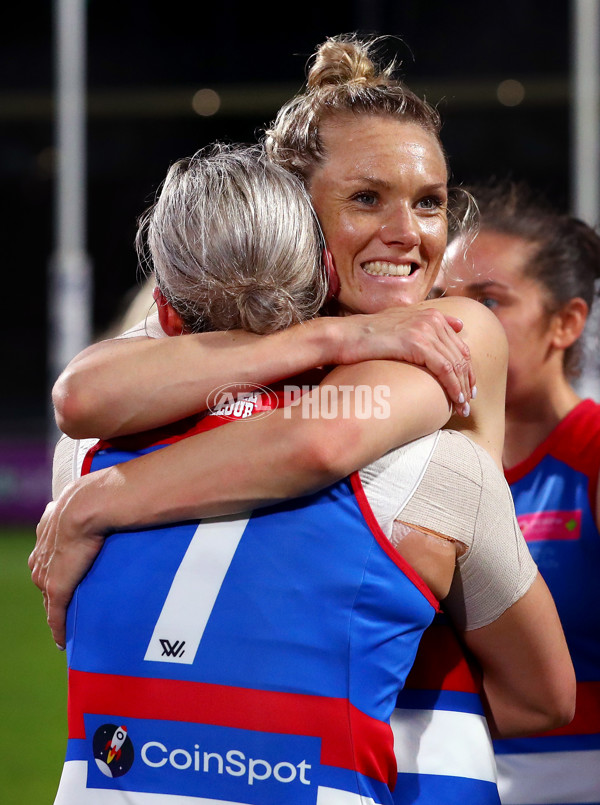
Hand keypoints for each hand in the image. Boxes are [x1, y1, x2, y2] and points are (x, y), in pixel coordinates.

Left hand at [29, 478, 106, 649]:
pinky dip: (59, 628)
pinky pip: (56, 615)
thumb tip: (116, 498)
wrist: (89, 505)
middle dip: (53, 591)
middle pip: (44, 579)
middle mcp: (41, 554)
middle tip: (68, 601)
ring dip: (57, 610)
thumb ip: (92, 505)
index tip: (66, 575)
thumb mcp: (87, 499)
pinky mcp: (57, 588)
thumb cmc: (96, 497)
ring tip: (68, 621)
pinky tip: (63, 640)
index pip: (48, 557)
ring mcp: (47, 572)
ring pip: (49, 599)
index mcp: (47, 532)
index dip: (56, 568)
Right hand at [332, 306, 474, 415]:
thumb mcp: (399, 325)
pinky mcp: (418, 342)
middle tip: (468, 402)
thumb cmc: (366, 337)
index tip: (467, 388)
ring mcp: (425, 329)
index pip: (459, 346)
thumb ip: (426, 324)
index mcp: (431, 315)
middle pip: (461, 355)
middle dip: (467, 381)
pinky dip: (452, 386)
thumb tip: (458, 325)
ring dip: (462, 388)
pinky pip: (445, 368)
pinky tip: (454, 400)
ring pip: (455, 364)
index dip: (466, 369)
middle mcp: (432, 320)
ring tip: (463, 408)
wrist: (344, 337)